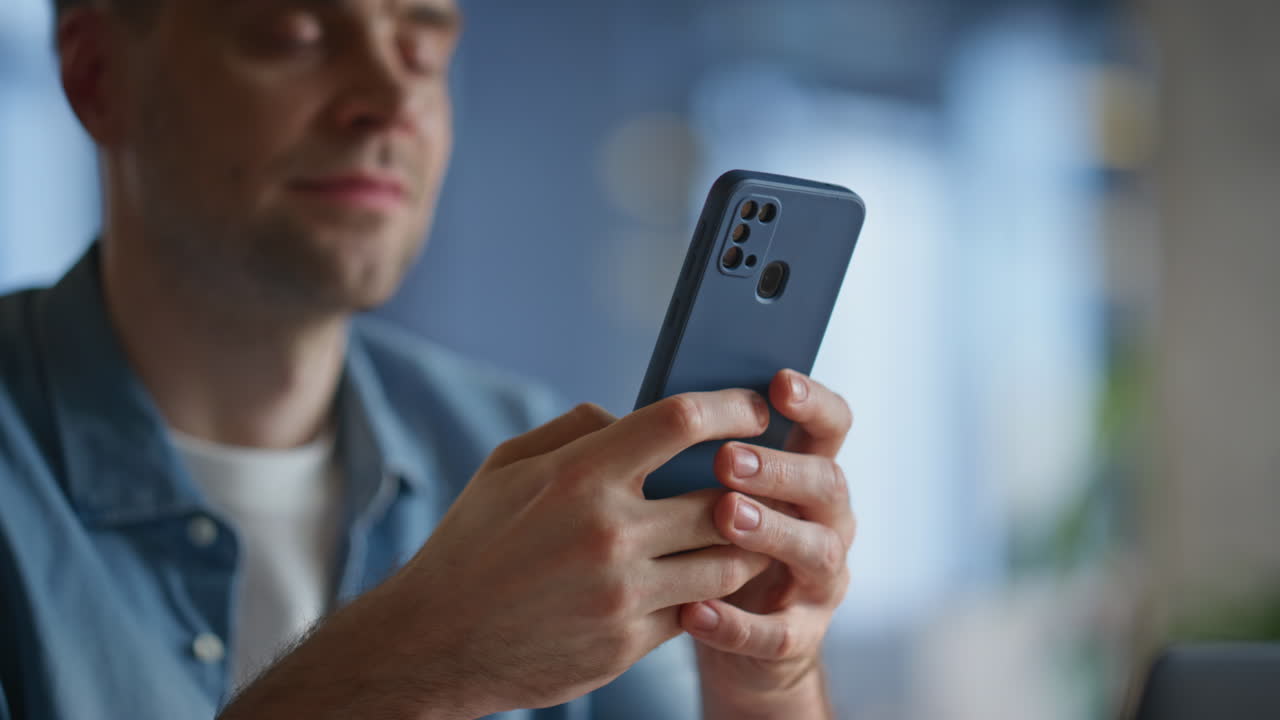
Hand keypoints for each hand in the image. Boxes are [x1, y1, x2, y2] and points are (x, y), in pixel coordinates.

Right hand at [352, 392, 774, 716]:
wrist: (434, 641)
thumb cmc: (472, 543)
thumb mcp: (507, 466)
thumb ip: (575, 430)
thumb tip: (632, 415)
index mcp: (580, 474)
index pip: (680, 421)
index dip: (729, 406)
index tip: (753, 406)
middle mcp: (609, 532)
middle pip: (721, 495)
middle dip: (753, 483)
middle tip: (767, 475)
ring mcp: (623, 593)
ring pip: (727, 560)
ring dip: (746, 542)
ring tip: (747, 528)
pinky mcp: (628, 643)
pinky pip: (697, 609)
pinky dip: (708, 592)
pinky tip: (705, 577)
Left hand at [681, 371, 854, 715]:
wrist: (733, 639)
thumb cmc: (709, 541)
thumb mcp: (710, 490)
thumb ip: (699, 452)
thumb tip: (653, 406)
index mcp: (808, 474)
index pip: (832, 426)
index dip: (813, 402)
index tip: (778, 383)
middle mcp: (828, 522)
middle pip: (827, 483)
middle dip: (780, 468)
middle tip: (728, 459)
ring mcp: (820, 581)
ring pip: (816, 552)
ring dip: (771, 532)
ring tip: (724, 518)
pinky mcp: (800, 636)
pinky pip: (777, 633)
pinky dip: (737, 623)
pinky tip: (694, 609)